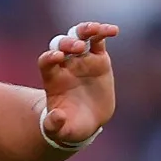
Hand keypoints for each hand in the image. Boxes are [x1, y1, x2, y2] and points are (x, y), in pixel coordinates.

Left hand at [37, 21, 119, 146]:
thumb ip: (55, 125)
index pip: (46, 61)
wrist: (87, 122)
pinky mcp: (98, 58)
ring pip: (79, 36)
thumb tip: (57, 117)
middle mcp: (64, 64)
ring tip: (96, 29)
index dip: (49, 57)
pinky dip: (104, 32)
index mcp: (52, 78)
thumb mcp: (60, 131)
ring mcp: (81, 59)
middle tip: (77, 48)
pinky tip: (114, 30)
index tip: (57, 58)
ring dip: (85, 30)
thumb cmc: (69, 125)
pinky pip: (99, 40)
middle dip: (67, 43)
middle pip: (61, 44)